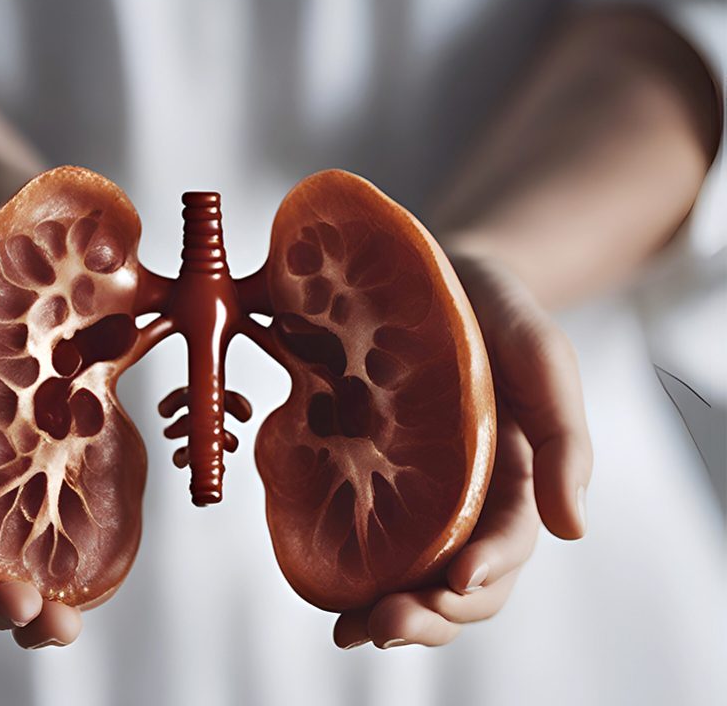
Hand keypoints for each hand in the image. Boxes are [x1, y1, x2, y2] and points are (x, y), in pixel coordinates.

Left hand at [333, 250, 592, 649]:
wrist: (437, 272)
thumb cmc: (498, 312)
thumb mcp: (542, 356)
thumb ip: (566, 436)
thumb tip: (574, 531)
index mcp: (515, 476)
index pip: (508, 543)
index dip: (487, 569)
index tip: (454, 581)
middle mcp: (466, 497)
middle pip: (459, 581)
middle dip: (430, 613)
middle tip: (385, 622)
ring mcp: (416, 490)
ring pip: (413, 573)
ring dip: (388, 610)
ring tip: (350, 628)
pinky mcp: (369, 472)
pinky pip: (365, 533)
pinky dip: (350, 571)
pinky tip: (325, 589)